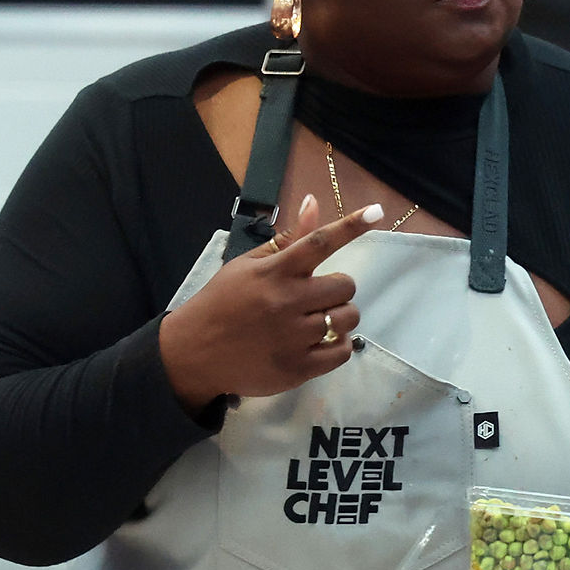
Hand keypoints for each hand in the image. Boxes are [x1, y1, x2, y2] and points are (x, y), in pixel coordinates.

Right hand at [159, 194, 382, 410]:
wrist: (193, 353)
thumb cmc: (223, 303)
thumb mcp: (247, 265)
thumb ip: (286, 239)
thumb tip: (313, 202)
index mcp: (275, 272)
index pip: (319, 242)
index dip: (351, 226)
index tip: (376, 212)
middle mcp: (287, 301)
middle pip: (345, 286)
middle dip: (337, 289)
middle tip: (317, 297)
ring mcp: (294, 337)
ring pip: (348, 319)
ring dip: (339, 317)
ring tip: (317, 320)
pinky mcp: (298, 368)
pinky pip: (342, 352)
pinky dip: (338, 345)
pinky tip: (320, 342)